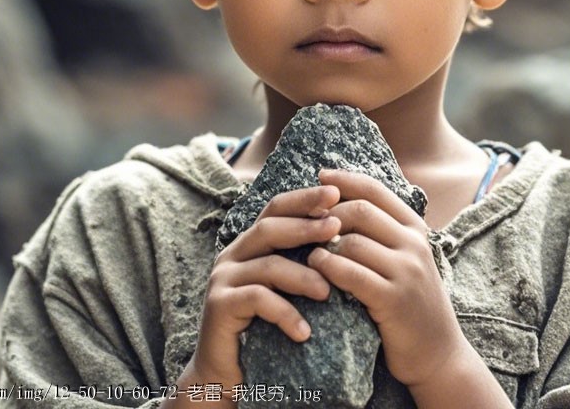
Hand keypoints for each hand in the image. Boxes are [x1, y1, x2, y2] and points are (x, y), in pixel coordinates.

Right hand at [174, 185, 341, 403]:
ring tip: (328, 293)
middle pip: (270, 228)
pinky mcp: (219, 306)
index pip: (277, 208)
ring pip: (267, 266)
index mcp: (252, 244)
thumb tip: (350, 241)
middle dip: (306, 225)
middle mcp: (234, 255)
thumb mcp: (288, 291)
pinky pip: (256, 300)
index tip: (337, 194)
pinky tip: (304, 332)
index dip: (304, 198)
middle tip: (336, 226)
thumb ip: (306, 264)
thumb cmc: (267, 329)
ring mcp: (223, 279)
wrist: (228, 375)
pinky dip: (284, 313)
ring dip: (302, 277)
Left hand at [306, 169, 465, 390]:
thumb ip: (383, 233)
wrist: (439, 354)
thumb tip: (340, 203)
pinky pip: (351, 274)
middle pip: (360, 210)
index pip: (376, 190)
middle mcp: (414, 244)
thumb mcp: (405, 260)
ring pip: (352, 241)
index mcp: (415, 229)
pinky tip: (315, 269)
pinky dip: (328, 268)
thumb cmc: (411, 304)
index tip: (320, 175)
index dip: (344, 180)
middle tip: (304, 221)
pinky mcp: (394, 299)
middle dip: (327, 213)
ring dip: (322, 244)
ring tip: (307, 251)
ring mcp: (406, 271)